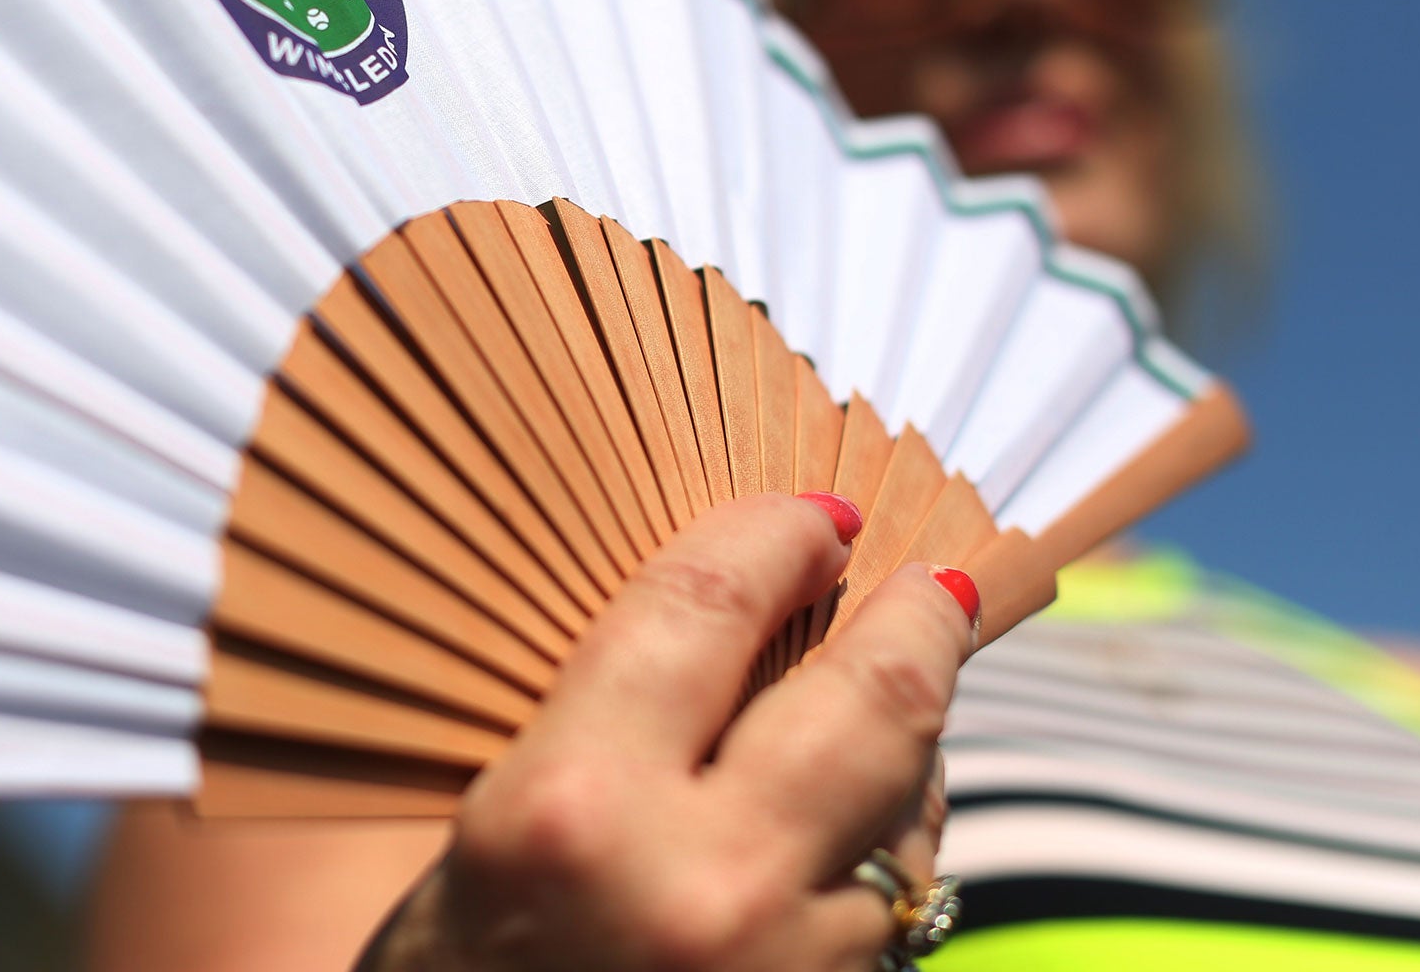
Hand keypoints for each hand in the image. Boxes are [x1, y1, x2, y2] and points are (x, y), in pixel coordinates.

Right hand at [356, 492, 977, 971]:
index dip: (770, 536)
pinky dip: (894, 843)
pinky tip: (869, 818)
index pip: (705, 609)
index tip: (810, 512)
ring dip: (918, 741)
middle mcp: (699, 885)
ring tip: (908, 689)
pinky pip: (896, 906)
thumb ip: (602, 721)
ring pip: (910, 811)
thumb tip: (739, 621)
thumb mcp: (485, 829)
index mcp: (574, 810)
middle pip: (869, 699)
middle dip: (918, 617)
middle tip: (933, 575)